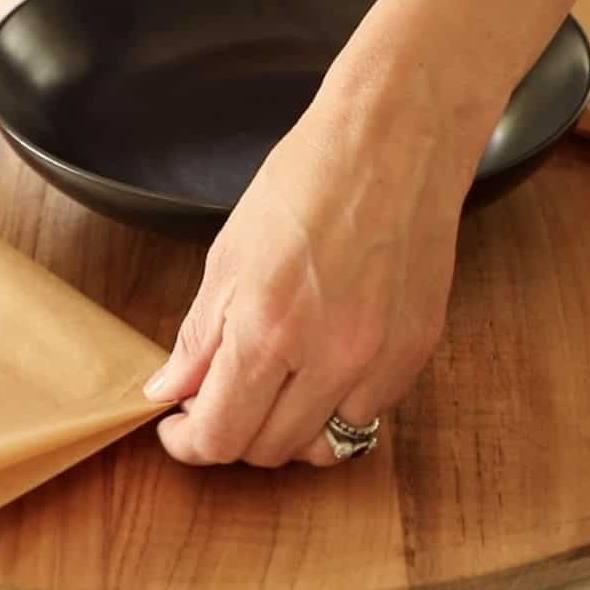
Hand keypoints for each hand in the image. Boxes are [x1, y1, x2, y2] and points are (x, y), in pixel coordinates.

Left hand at [142, 64, 495, 467]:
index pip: (221, 436)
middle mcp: (331, 357)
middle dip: (233, 435)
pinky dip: (337, 408)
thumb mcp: (229, 252)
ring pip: (324, 446)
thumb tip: (172, 389)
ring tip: (272, 390)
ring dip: (288, 431)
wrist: (395, 139)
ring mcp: (382, 359)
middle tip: (218, 400)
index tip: (179, 427)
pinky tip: (321, 368)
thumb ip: (200, 335)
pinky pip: (370, 414)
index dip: (190, 443)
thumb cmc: (309, 178)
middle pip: (270, 450)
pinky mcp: (418, 349)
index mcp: (270, 329)